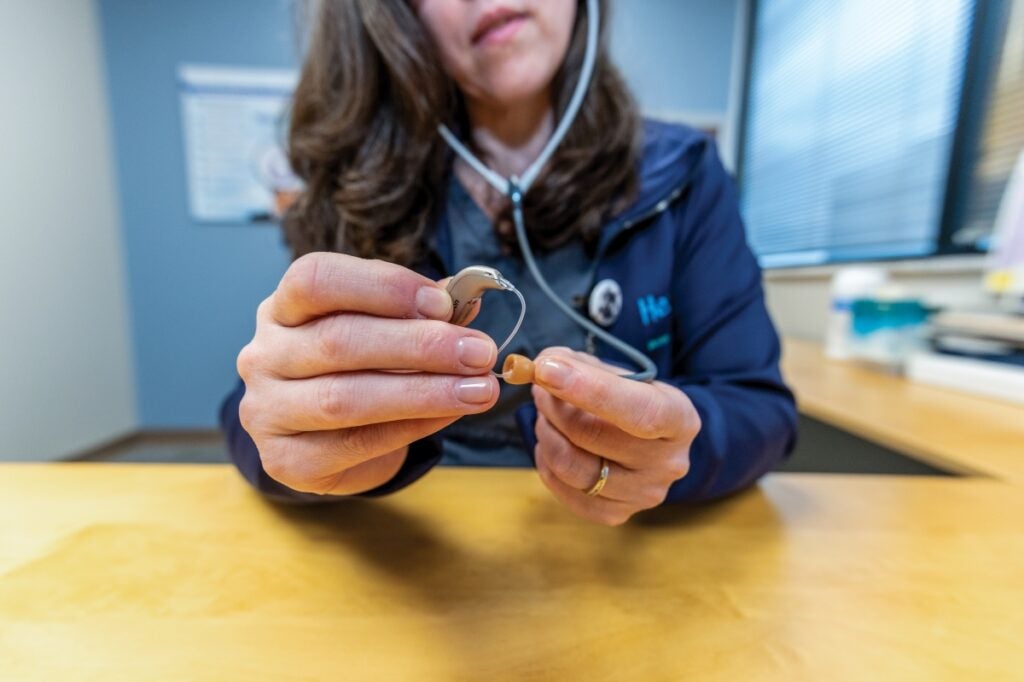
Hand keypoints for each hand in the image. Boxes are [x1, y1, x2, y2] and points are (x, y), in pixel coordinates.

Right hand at [236, 253, 497, 494]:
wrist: (324, 438)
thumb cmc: (358, 368)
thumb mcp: (382, 329)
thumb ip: (419, 312)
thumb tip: (467, 299)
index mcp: (283, 308)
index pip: (316, 279)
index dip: (383, 287)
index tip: (443, 303)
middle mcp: (264, 355)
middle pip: (338, 340)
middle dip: (420, 345)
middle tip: (480, 351)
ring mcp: (268, 410)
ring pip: (345, 398)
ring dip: (424, 392)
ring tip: (479, 389)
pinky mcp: (287, 460)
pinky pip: (356, 444)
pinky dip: (411, 429)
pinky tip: (449, 415)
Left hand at [530, 348, 700, 524]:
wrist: (654, 444)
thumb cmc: (634, 401)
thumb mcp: (623, 375)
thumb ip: (583, 365)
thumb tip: (544, 363)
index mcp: (679, 419)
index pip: (639, 410)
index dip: (589, 389)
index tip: (547, 369)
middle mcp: (668, 462)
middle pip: (594, 436)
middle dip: (554, 405)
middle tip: (541, 385)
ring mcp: (644, 494)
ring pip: (573, 466)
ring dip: (546, 433)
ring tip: (546, 415)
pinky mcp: (618, 513)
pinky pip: (565, 491)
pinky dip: (548, 462)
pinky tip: (553, 443)